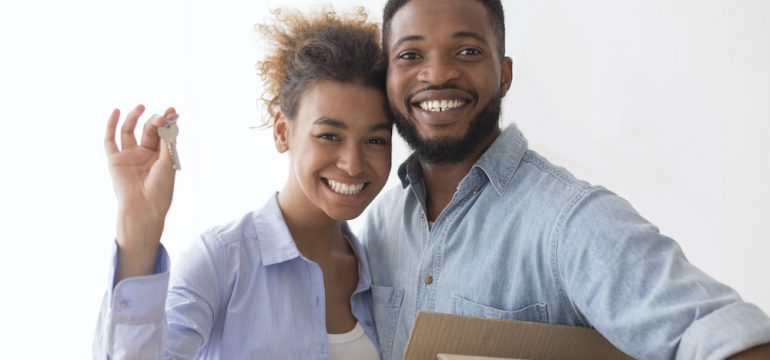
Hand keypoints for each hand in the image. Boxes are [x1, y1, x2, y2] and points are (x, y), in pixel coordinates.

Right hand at [104, 104, 177, 279]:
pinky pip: (110, 140)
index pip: (162, 134)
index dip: (167, 122)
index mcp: (159, 157)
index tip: (173, 111)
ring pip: (129, 131)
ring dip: (134, 117)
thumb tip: (167, 120)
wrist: (145, 207)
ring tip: (141, 107)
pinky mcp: (114, 160)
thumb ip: (165, 141)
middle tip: (161, 117)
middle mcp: (143, 155)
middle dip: (155, 122)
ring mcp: (128, 156)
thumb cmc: (160, 188)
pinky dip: (111, 125)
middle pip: (148, 131)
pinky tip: (116, 111)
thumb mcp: (167, 162)